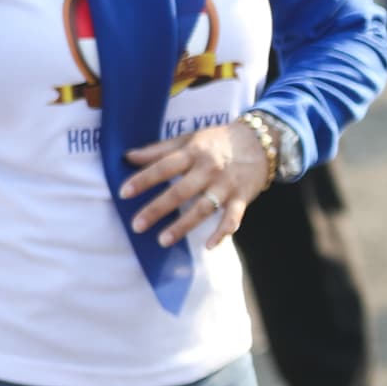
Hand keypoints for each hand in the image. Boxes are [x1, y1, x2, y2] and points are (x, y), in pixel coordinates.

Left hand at [118, 116, 271, 247]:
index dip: (144, 179)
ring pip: (203, 208)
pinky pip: (232, 218)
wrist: (262, 141)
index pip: (165, 166)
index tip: (124, 193)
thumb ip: (159, 149)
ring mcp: (226, 185)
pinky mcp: (242, 198)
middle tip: (136, 226)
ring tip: (163, 241)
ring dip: (183, 226)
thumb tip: (128, 156)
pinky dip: (222, 233)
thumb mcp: (189, 139)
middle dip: (158, 209)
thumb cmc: (218, 140)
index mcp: (194, 153)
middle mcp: (209, 169)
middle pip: (180, 191)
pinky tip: (209, 246)